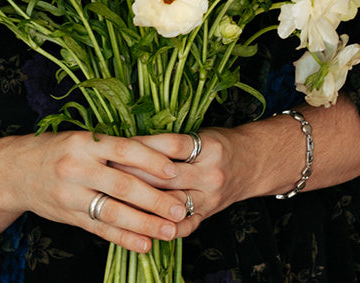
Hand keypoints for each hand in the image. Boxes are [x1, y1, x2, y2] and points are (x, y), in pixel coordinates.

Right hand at [0, 131, 188, 251]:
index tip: (174, 170)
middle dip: (155, 198)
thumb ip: (113, 148)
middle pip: (123, 184)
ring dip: (145, 224)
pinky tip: (145, 244)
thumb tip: (159, 155)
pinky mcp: (70, 217)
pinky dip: (124, 238)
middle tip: (180, 208)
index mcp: (85, 142)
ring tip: (170, 231)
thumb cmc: (59, 150)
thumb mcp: (83, 139)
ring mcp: (72, 195)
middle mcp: (78, 167)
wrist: (16, 171)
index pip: (124, 149)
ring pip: (114, 212)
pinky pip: (101, 230)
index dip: (151, 160)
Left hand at [110, 128, 257, 236]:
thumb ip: (171, 140)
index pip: (169, 146)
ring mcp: (209, 199)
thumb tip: (131, 143)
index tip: (117, 146)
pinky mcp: (207, 216)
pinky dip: (159, 226)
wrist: (252, 164)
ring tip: (115, 196)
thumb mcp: (201, 133)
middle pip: (165, 176)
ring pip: (168, 202)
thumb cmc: (220, 144)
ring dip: (140, 201)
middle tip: (107, 171)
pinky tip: (138, 223)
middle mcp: (211, 174)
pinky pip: (181, 226)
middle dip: (133, 173)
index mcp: (209, 148)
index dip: (142, 147)